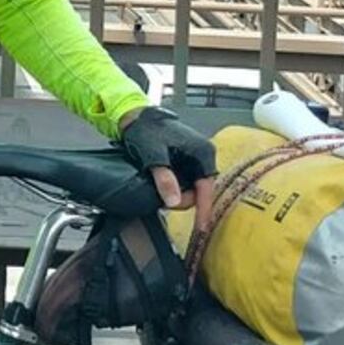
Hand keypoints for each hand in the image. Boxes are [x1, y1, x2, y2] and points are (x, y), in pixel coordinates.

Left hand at [117, 105, 216, 231]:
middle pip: (201, 190)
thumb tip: (175, 201)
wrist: (136, 117)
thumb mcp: (153, 156)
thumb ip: (164, 179)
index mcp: (202, 152)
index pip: (206, 188)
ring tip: (162, 197)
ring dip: (180, 195)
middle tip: (166, 205)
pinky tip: (164, 191)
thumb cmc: (146, 131)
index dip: (203, 209)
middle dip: (186, 201)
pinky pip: (186, 181)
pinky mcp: (187, 160)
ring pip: (193, 187)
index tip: (201, 227)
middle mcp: (203, 155)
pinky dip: (176, 188)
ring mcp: (196, 158)